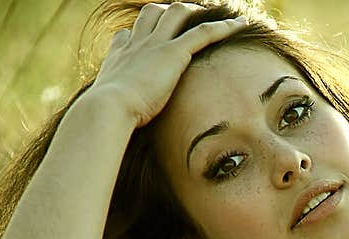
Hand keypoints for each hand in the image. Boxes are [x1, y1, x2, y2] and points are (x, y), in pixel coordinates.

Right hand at [87, 2, 246, 127]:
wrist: (108, 107)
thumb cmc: (108, 115)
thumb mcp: (108, 106)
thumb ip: (114, 104)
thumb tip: (111, 113)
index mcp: (121, 56)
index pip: (130, 34)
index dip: (143, 33)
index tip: (153, 40)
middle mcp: (137, 44)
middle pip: (153, 13)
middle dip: (171, 12)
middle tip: (190, 20)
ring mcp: (155, 45)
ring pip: (178, 13)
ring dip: (198, 13)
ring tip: (218, 18)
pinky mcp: (173, 53)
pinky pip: (203, 32)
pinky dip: (224, 27)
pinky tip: (240, 24)